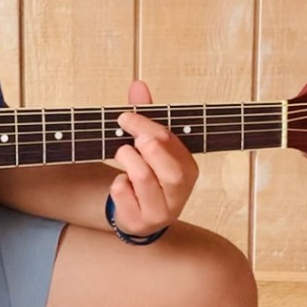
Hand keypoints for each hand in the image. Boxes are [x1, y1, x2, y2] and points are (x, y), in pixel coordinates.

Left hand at [110, 81, 198, 236]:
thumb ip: (144, 116)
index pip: (173, 143)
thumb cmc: (146, 174)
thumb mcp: (147, 146)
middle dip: (149, 148)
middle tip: (131, 138)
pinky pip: (126, 197)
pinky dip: (118, 185)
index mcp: (188, 168)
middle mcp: (180, 191)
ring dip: (128, 161)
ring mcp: (161, 210)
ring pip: (146, 180)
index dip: (147, 125)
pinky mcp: (140, 221)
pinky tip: (120, 183)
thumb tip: (138, 84)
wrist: (137, 216)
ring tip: (121, 154)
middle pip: (171, 169)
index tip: (125, 117)